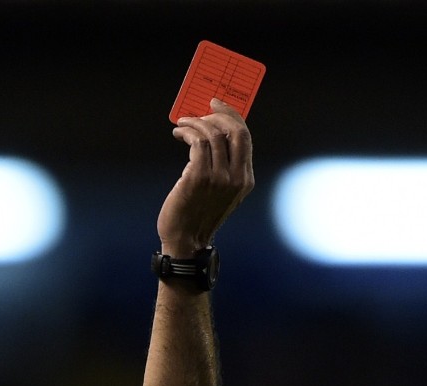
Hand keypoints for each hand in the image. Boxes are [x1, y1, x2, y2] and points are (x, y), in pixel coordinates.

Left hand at [157, 98, 254, 257]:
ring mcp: (219, 178)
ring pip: (213, 134)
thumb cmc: (198, 214)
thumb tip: (213, 131)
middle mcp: (237, 178)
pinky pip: (197, 142)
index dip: (232, 116)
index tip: (217, 104)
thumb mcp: (221, 192)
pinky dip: (188, 132)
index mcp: (246, 180)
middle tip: (201, 110)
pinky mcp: (199, 177)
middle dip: (217, 114)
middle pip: (235, 131)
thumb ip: (224, 167)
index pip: (245, 137)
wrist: (185, 239)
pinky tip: (179, 134)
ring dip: (195, 123)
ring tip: (183, 124)